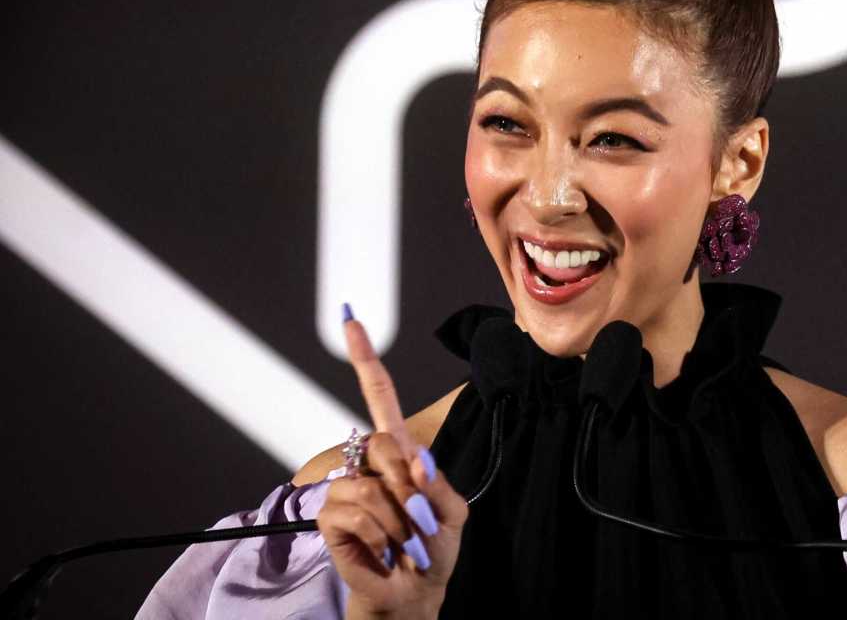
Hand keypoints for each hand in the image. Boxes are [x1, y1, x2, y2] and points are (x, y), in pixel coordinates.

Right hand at [317, 308, 468, 619]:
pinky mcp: (329, 516)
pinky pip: (357, 512)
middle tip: (419, 521)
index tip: (350, 319)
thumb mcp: (453, 515)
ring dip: (399, 521)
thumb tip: (414, 458)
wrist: (414, 592)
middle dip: (411, 488)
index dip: (365, 359)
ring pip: (374, 485)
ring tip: (402, 540)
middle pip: (385, 444)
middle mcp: (367, 463)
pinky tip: (383, 550)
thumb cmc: (434, 549)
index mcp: (399, 452)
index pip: (380, 397)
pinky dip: (380, 536)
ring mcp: (344, 487)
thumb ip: (437, 485)